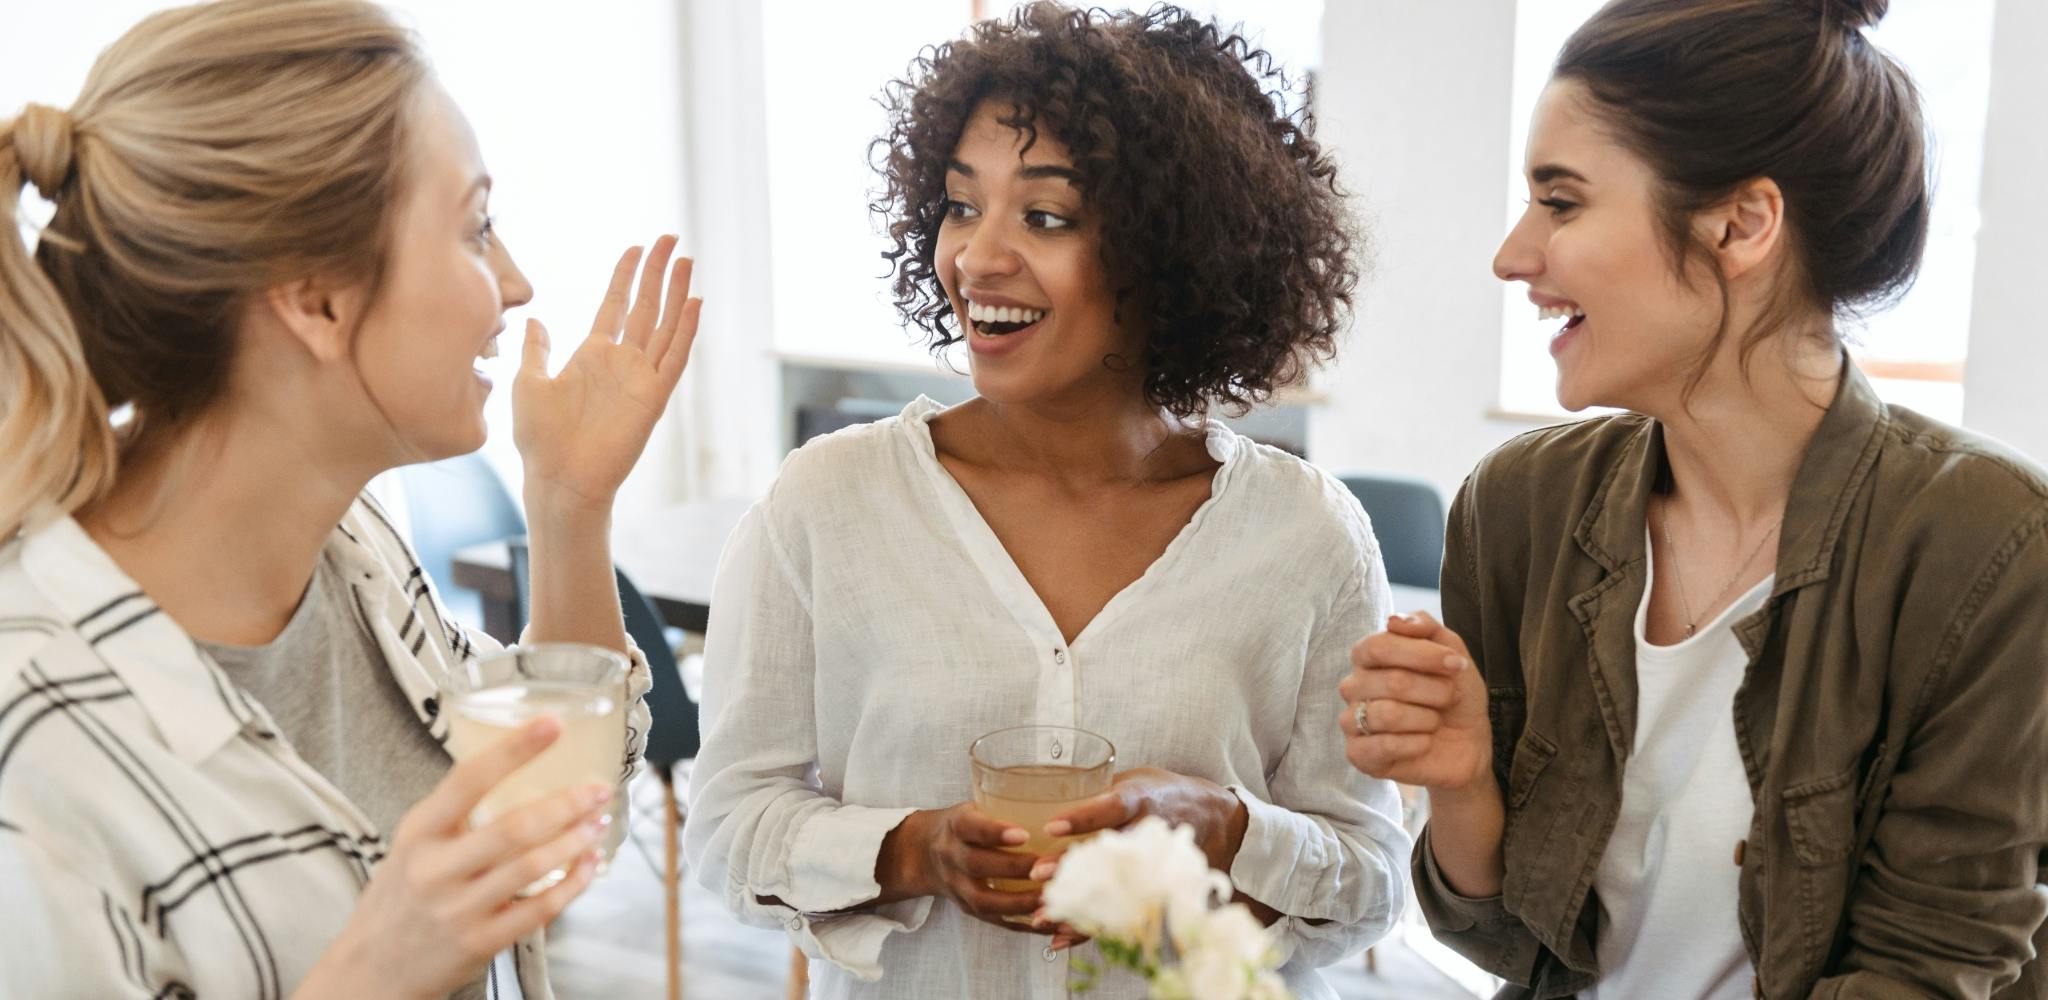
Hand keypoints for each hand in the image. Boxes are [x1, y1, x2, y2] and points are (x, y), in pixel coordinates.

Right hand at [295, 719, 611, 999]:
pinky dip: (573, 884)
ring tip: (599, 822)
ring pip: (532, 867)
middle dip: (566, 804)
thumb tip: (517, 768)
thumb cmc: (400, 897)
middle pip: (514, 828)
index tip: (553, 724)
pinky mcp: (480, 943)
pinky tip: (588, 864)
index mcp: (419, 832)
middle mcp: (436, 869)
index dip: (515, 750)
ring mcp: (458, 909)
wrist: (370, 970)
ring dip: (575, 841)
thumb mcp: (413, 845)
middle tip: (599, 788)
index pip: (468, 779)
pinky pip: (539, 909)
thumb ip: (455, 815)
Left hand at [512, 235, 701, 511]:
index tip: (637, 247)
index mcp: (592, 355)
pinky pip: (674, 358)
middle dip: (658, 272)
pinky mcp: (653, 397)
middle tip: (671, 239)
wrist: (560, 478)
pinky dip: (685, 331)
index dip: (626, 276)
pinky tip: (693, 304)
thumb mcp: (528, 382)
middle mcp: (621, 362)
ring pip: (665, 325)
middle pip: (646, 307)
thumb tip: (535, 318)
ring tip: (687, 261)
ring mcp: (640, 378)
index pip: (616, 305)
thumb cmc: (540, 439)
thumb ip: (536, 349)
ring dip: (676, 292)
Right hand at [878, 803, 1044, 932]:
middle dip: (1013, 869)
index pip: (972, 828)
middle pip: (977, 865)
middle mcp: (952, 857)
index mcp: (956, 827)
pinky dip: (1026, 925)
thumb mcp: (974, 808)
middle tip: (1047, 868)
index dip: (996, 832)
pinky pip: (997, 922)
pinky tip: (1052, 924)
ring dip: (1020, 903)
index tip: (1024, 834)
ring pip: (985, 901)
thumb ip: (1003, 807)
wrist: (926, 854)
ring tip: (1052, 899)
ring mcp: (958, 888)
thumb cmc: (965, 827)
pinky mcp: (969, 910)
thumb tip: (1053, 803)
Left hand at [1031, 767, 1251, 945]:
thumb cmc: (1166, 795)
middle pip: (1108, 853)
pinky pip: (1120, 913)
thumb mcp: (1139, 780)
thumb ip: (1101, 790)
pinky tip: (1060, 937)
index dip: (1082, 818)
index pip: (1111, 808)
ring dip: (1077, 903)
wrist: (1219, 820)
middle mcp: (1149, 834)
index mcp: (1143, 801)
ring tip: (1041, 914)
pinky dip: (1089, 929)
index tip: (1051, 827)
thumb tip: (1050, 793)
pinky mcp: (1155, 890)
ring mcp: (1154, 866)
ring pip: (1113, 888)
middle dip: (1071, 865)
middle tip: (1038, 874)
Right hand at [1339, 611, 1491, 791]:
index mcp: (1368, 657)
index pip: (1378, 646)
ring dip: (1427, 719)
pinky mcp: (1358, 755)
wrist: (1468, 744)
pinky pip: (1382, 746)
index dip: (1421, 654)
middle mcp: (1354, 686)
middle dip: (1435, 691)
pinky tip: (1425, 743)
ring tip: (1435, 722)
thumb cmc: (1454, 695)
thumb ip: (1425, 627)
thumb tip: (1393, 621)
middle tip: (1450, 698)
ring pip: (1387, 715)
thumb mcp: (1452, 652)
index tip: (1456, 663)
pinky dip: (1416, 744)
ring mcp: (1352, 721)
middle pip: (1391, 682)